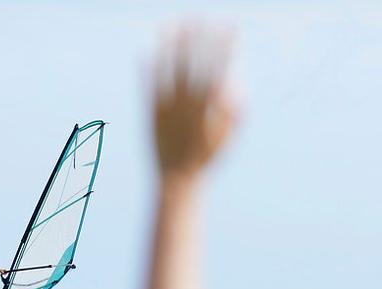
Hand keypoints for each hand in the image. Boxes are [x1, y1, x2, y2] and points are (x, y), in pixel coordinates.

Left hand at [153, 24, 237, 180]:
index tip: (231, 26)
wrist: (175, 179)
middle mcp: (185, 104)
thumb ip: (235, 113)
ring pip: (167, 69)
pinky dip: (147, 67)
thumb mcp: (227, 138)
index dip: (225, 45)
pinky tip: (146, 49)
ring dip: (171, 44)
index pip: (218, 67)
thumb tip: (234, 85)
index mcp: (207, 108)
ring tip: (173, 23)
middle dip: (197, 37)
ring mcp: (166, 107)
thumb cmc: (205, 159)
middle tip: (201, 16)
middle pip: (191, 62)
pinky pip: (148, 84)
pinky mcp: (150, 112)